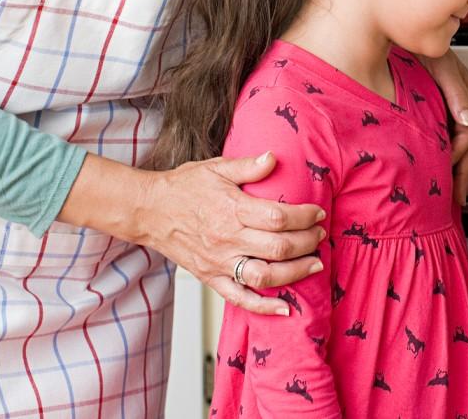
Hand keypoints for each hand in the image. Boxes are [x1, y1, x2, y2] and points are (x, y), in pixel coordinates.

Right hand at [135, 152, 326, 314]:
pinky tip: (285, 309)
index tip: (317, 213)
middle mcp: (227, 239)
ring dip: (295, 273)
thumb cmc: (182, 187)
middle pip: (278, 247)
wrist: (148, 211)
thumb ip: (248, 166)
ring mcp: (219, 262)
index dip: (304, 217)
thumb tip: (274, 157)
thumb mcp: (216, 167)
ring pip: (264, 275)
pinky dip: (263, 307)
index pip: (279, 217)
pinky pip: (239, 299)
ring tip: (314, 264)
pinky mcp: (210, 278)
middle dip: (307, 243)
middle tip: (320, 236)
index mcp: (232, 209)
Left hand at [421, 50, 467, 204]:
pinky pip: (449, 134)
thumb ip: (455, 91)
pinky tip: (439, 164)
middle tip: (456, 197)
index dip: (459, 157)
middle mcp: (463, 101)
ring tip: (451, 189)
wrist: (400, 37)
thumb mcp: (439, 65)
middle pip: (467, 143)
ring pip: (460, 142)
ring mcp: (453, 104)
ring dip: (456, 164)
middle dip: (462, 171)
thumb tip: (467, 119)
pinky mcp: (441, 105)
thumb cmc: (418, 46)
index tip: (447, 173)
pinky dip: (447, 151)